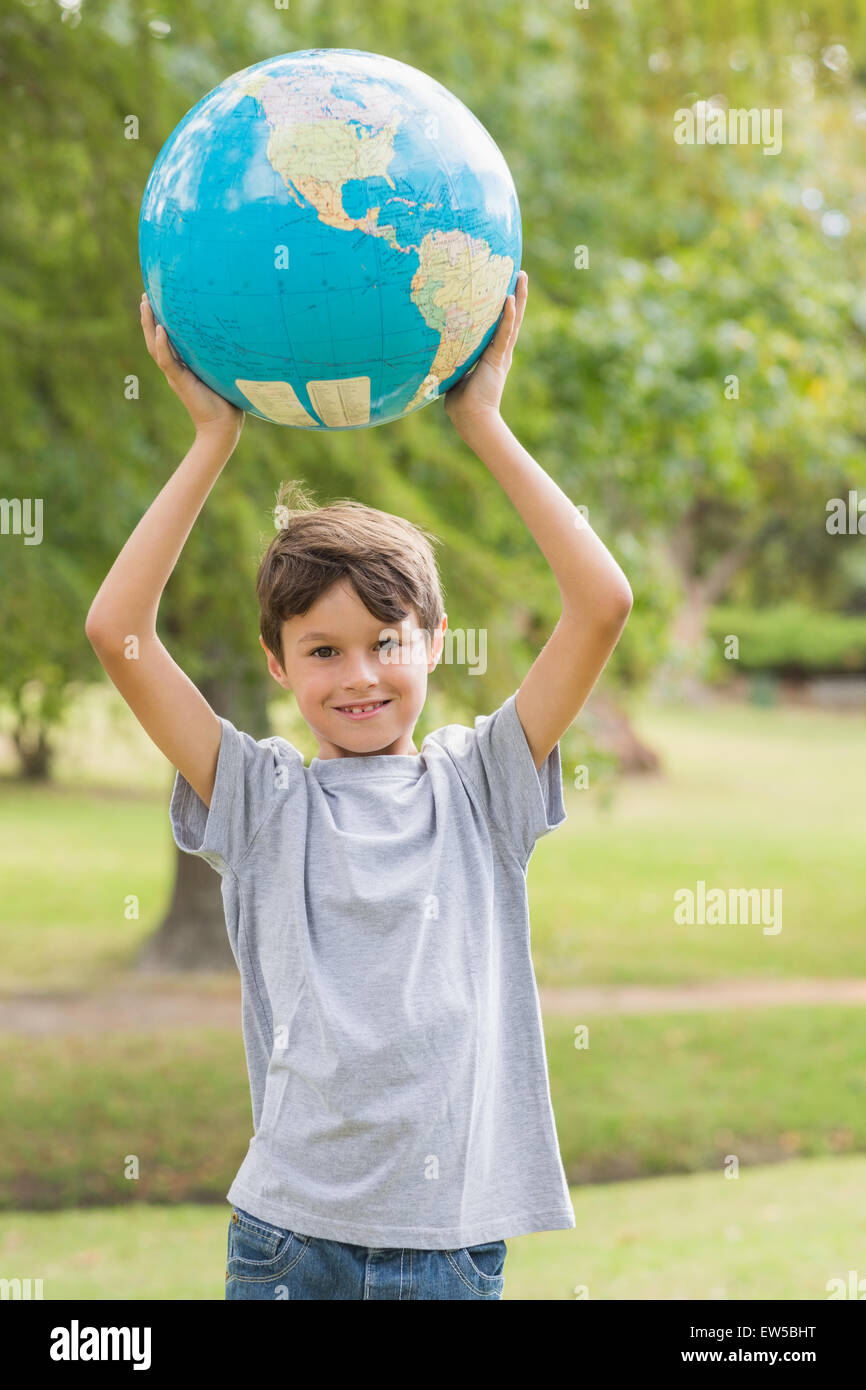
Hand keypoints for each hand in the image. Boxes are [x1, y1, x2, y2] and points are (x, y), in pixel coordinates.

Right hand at [140, 294, 243, 438]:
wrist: (223, 428)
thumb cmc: (228, 402)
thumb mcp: (223, 373)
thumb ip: (222, 357)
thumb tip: (239, 335)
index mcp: (183, 366)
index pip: (167, 339)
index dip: (160, 320)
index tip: (158, 299)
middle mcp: (175, 369)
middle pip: (155, 339)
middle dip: (148, 317)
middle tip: (144, 295)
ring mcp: (175, 375)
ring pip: (155, 347)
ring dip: (149, 325)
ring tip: (145, 304)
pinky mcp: (180, 382)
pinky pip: (167, 361)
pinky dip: (162, 345)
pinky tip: (160, 329)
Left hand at [444, 269, 527, 432]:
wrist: (472, 419)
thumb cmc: (461, 403)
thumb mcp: (454, 374)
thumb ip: (451, 360)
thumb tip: (434, 350)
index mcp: (491, 355)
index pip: (500, 325)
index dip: (504, 307)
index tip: (506, 286)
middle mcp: (500, 352)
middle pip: (512, 317)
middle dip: (517, 294)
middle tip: (520, 272)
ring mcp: (500, 355)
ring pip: (513, 320)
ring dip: (518, 297)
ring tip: (522, 276)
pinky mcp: (497, 359)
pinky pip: (503, 334)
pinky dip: (507, 316)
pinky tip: (509, 298)